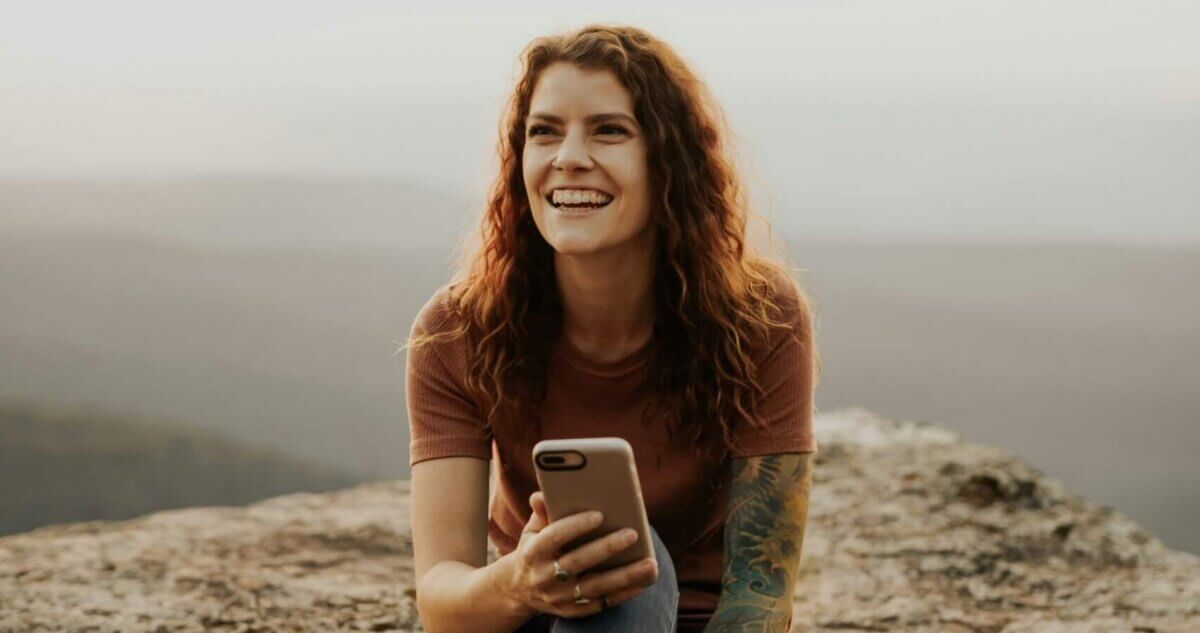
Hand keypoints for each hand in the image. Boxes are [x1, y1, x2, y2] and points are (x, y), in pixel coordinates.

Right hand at [494, 490, 658, 619]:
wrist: (518, 589)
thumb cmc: (534, 549)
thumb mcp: (532, 531)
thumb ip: (542, 513)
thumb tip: (540, 494)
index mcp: (533, 552)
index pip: (553, 537)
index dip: (575, 526)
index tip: (600, 515)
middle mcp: (544, 576)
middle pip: (577, 562)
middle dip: (606, 548)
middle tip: (632, 534)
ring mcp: (558, 597)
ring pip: (594, 587)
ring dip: (624, 576)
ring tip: (651, 564)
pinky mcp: (571, 611)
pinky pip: (600, 604)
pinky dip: (622, 594)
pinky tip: (643, 582)